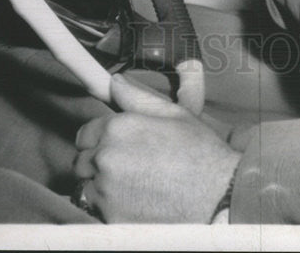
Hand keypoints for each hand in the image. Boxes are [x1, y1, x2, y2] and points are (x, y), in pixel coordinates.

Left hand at [74, 73, 240, 222]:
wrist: (218, 194)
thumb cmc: (199, 152)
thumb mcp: (173, 114)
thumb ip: (137, 97)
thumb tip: (115, 81)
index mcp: (119, 128)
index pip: (84, 134)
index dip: (99, 138)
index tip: (113, 144)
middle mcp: (106, 158)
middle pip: (81, 161)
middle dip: (97, 161)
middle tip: (126, 165)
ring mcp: (106, 191)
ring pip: (86, 187)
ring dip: (100, 185)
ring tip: (132, 183)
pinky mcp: (111, 217)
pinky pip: (98, 210)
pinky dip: (110, 206)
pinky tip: (135, 200)